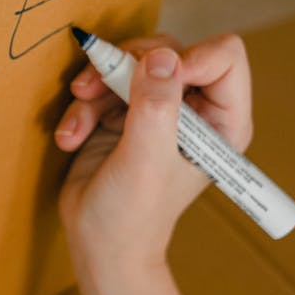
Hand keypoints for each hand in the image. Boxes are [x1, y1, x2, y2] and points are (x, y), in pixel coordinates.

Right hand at [54, 33, 253, 267]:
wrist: (99, 244)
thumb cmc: (133, 215)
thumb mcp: (147, 159)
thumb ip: (156, 105)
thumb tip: (161, 55)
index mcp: (222, 121)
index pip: (224, 57)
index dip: (187, 58)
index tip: (149, 75)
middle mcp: (194, 110)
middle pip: (168, 51)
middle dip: (126, 66)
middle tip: (93, 87)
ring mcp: (157, 110)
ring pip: (129, 63)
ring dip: (95, 89)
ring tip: (75, 123)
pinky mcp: (123, 113)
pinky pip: (102, 85)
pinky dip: (81, 108)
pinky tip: (70, 138)